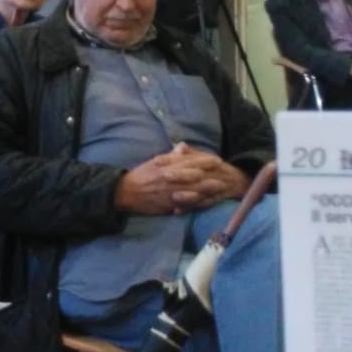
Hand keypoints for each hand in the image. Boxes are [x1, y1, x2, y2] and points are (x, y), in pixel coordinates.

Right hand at [115, 145, 247, 214]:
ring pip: (192, 190)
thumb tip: (183, 147)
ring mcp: (169, 192)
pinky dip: (196, 202)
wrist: (126, 192)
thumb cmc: (142, 175)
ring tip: (221, 188)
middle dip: (210, 175)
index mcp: (166, 165)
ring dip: (207, 189)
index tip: (217, 160)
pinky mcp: (168, 204)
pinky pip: (186, 203)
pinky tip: (207, 201)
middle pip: (194, 176)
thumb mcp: (155, 161)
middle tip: (225, 175)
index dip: (204, 161)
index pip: (188, 161)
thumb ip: (171, 156)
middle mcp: (169, 178)